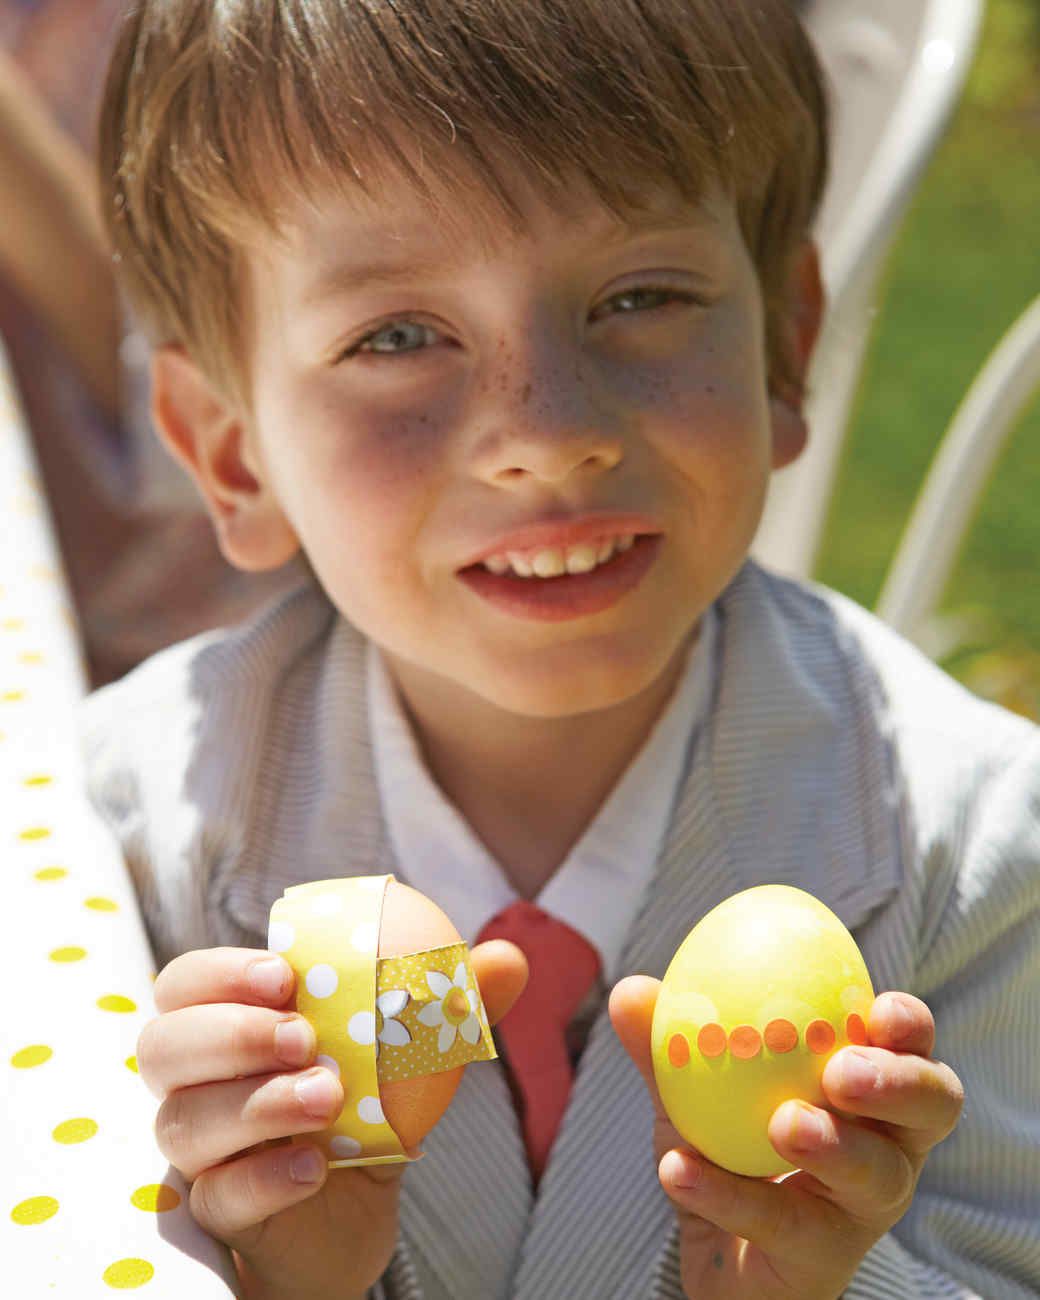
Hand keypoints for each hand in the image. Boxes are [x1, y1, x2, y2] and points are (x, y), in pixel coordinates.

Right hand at [138, 941, 525, 1299]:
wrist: (356, 1220)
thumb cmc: (365, 1114)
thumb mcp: (407, 1056)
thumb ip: (449, 1006)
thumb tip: (508, 958)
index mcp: (235, 1028)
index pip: (186, 984)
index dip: (219, 973)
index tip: (282, 975)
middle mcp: (203, 1086)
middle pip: (163, 1045)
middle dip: (229, 1033)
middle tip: (302, 1036)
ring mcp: (204, 1155)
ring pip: (181, 1121)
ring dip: (254, 1103)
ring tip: (326, 1097)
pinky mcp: (220, 1216)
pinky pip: (217, 1196)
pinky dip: (264, 1176)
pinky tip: (315, 1166)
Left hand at [610, 981, 963, 1298]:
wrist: (719, 1259)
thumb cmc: (730, 1148)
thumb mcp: (699, 1090)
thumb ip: (671, 1041)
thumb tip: (631, 990)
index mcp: (871, 1090)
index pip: (914, 1049)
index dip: (910, 1026)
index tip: (880, 1007)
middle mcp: (888, 1148)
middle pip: (931, 1107)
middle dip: (898, 1083)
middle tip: (842, 1069)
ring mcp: (862, 1211)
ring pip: (876, 1177)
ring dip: (836, 1146)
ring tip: (784, 1123)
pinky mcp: (822, 1261)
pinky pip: (783, 1225)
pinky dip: (728, 1193)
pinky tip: (678, 1169)